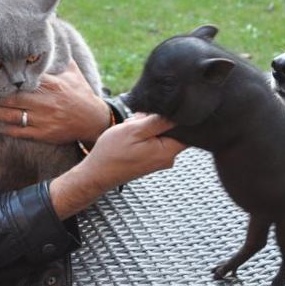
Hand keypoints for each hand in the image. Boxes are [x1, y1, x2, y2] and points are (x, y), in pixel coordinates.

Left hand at [0, 60, 110, 143]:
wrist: (94, 120)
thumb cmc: (82, 94)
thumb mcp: (73, 72)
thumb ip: (60, 56)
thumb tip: (54, 32)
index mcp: (50, 85)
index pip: (23, 80)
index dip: (4, 79)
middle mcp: (43, 103)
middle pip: (10, 100)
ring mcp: (42, 120)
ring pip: (10, 117)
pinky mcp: (43, 134)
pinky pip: (20, 132)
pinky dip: (6, 130)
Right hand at [48, 113, 186, 218]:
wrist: (97, 173)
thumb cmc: (113, 153)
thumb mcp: (135, 130)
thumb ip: (159, 121)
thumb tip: (179, 113)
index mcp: (168, 151)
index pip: (187, 130)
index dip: (176, 116)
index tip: (160, 112)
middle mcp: (168, 158)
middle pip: (172, 129)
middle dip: (156, 120)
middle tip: (138, 121)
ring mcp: (159, 159)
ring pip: (160, 133)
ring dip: (146, 126)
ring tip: (130, 129)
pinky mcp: (151, 159)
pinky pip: (152, 140)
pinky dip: (142, 134)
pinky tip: (130, 137)